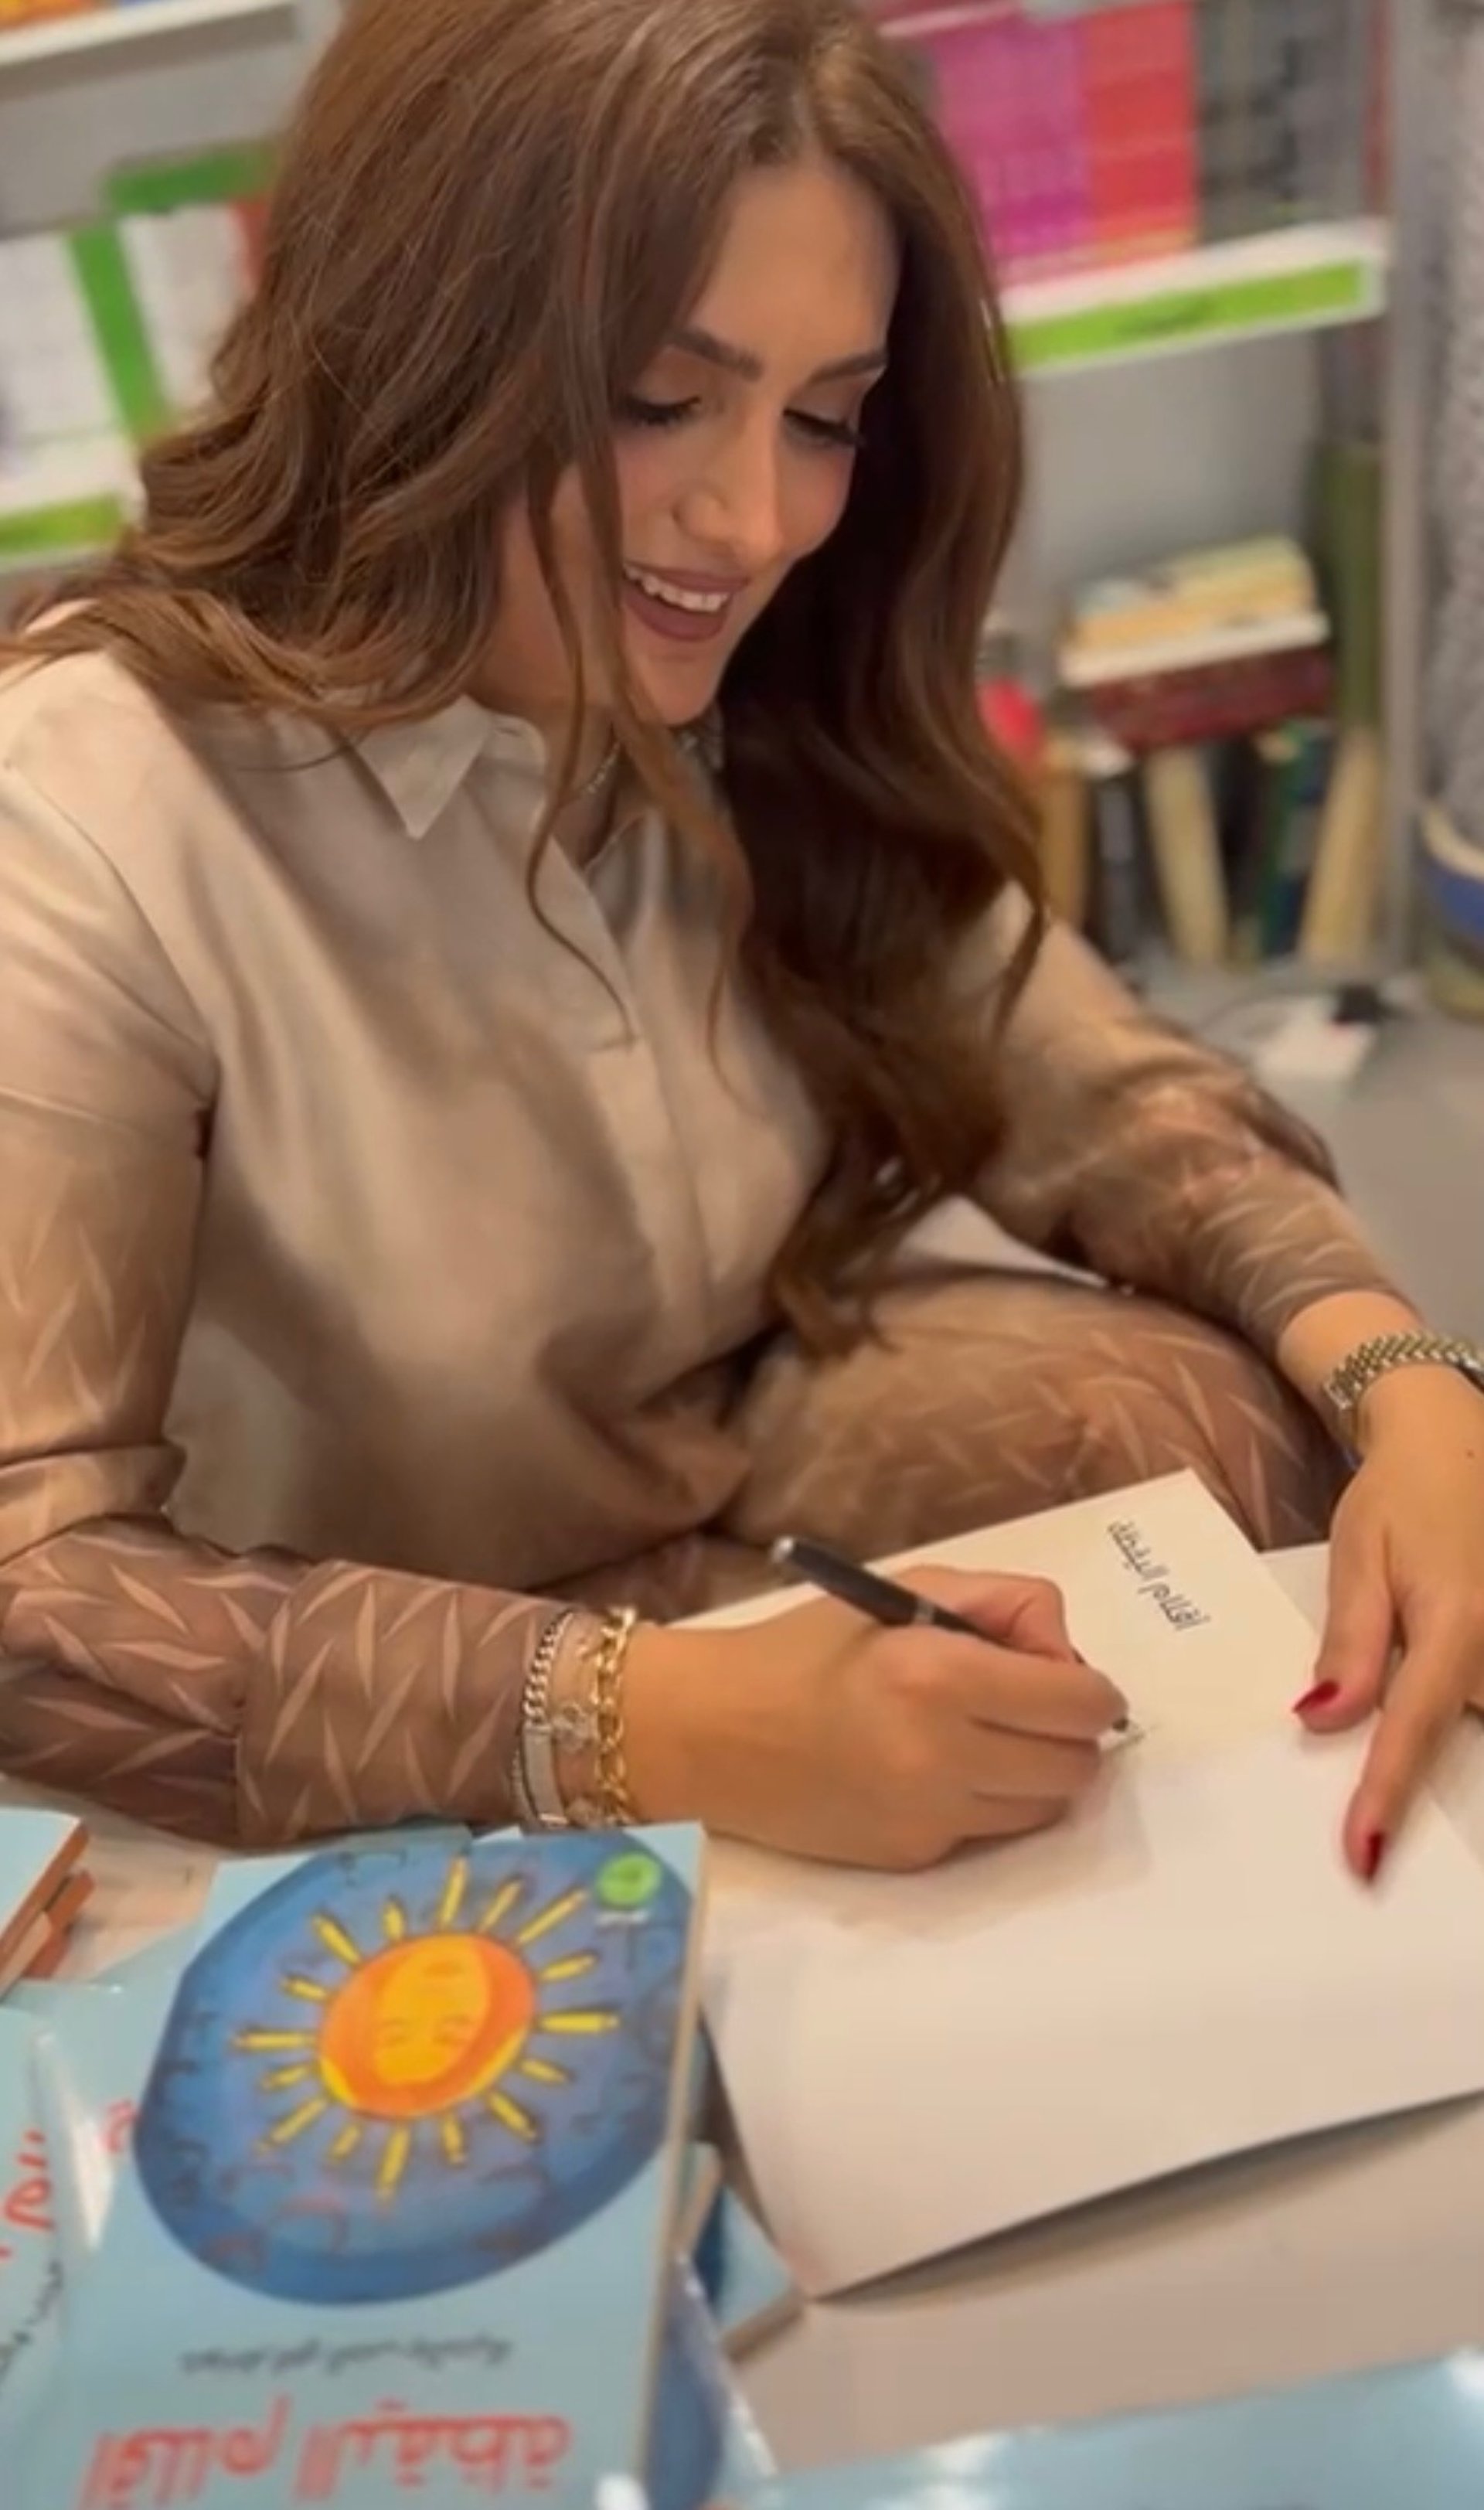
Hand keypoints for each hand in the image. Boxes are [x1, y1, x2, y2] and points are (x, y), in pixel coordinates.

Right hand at [624, 1567, 1128, 1870]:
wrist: (714, 1733)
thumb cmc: (810, 1648)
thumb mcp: (907, 1590)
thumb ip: (1004, 1604)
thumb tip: (1068, 1657)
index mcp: (942, 1674)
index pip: (1080, 1702)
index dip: (1090, 1688)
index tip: (1065, 1678)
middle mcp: (944, 1753)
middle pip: (1077, 1765)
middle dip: (1070, 1733)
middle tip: (1029, 1707)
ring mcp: (930, 1816)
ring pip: (1046, 1808)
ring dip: (1035, 1773)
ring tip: (985, 1738)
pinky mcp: (915, 1857)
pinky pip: (991, 1832)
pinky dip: (985, 1801)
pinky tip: (935, 1770)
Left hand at [1296, 1369, 1483, 1879]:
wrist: (1460, 1438)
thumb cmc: (1403, 1494)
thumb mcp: (1361, 1554)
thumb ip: (1350, 1641)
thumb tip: (1323, 1720)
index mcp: (1455, 1623)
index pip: (1413, 1727)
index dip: (1387, 1794)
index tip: (1364, 1856)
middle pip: (1467, 1742)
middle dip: (1425, 1785)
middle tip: (1368, 1835)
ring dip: (1451, 1757)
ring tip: (1381, 1796)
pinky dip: (1467, 1720)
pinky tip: (1440, 1734)